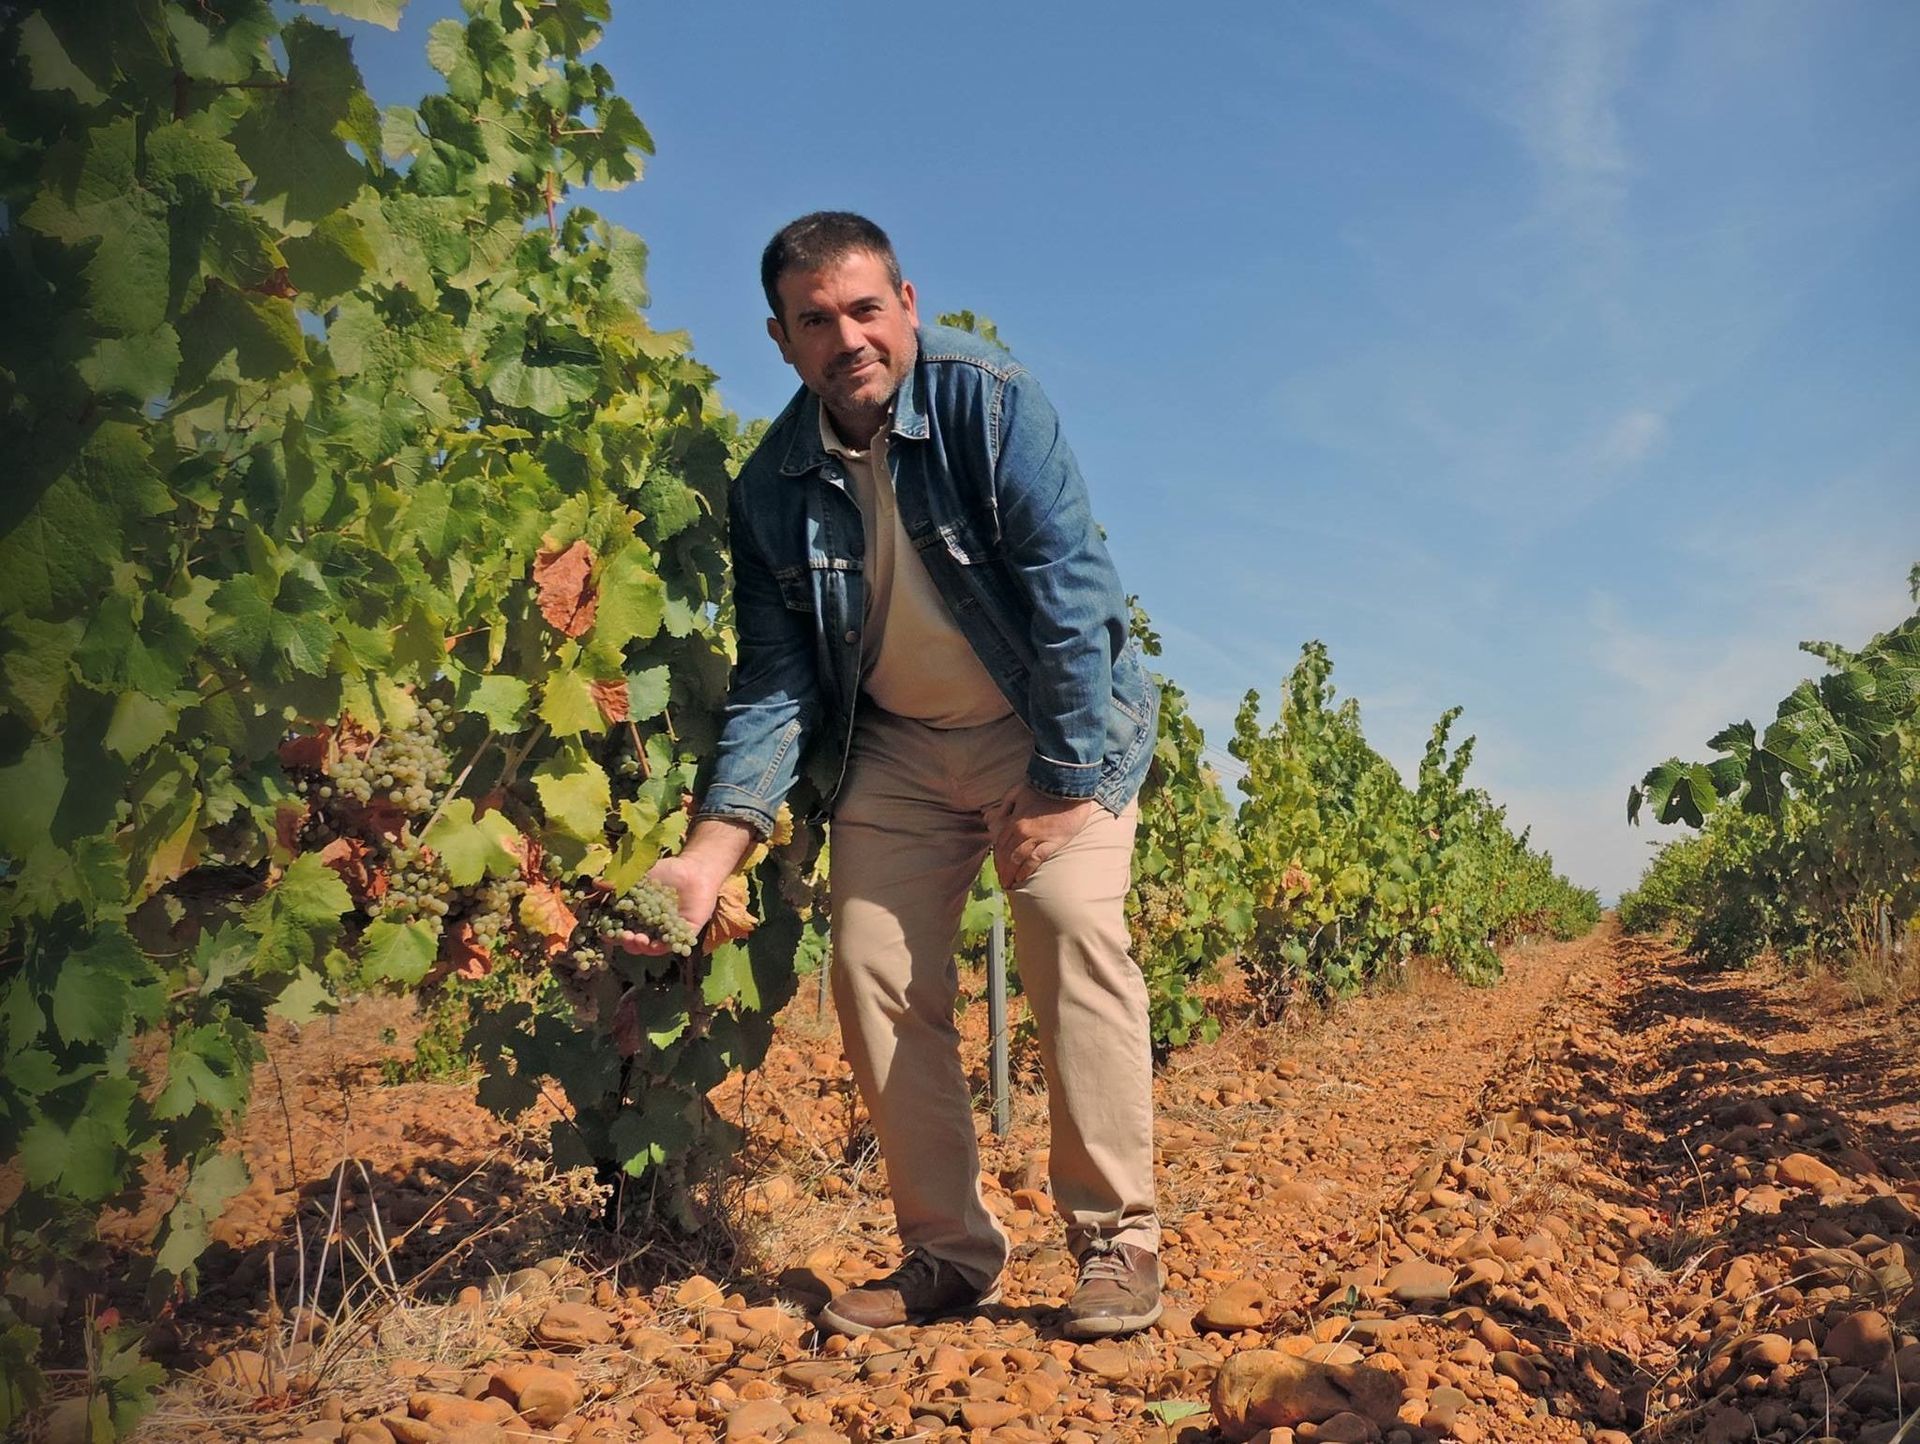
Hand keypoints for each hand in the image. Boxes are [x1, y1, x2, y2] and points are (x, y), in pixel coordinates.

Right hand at [613, 817, 754, 954]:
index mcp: (637, 918)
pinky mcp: (686, 934)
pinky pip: (675, 945)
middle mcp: (650, 929)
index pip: (620, 930)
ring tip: (639, 940)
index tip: (604, 932)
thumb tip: (597, 883)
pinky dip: (666, 946)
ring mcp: (667, 934)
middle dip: (627, 942)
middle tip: (625, 936)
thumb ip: (619, 882)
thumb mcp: (639, 876)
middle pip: (635, 943)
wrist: (694, 868)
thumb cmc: (665, 872)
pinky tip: (656, 944)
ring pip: (653, 948)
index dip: (611, 934)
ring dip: (643, 947)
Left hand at [987, 781, 1099, 887]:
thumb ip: (1004, 807)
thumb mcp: (1017, 792)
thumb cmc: (1044, 787)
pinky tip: (1022, 879)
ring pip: (1018, 860)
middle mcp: (1022, 831)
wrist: (1069, 786)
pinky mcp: (1052, 842)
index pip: (1000, 844)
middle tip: (1002, 880)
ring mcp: (1037, 838)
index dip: (997, 857)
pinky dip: (1026, 871)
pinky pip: (1035, 860)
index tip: (997, 867)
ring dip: (1011, 873)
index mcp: (1013, 820)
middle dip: (1002, 869)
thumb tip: (990, 818)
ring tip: (1009, 884)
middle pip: (1007, 854)